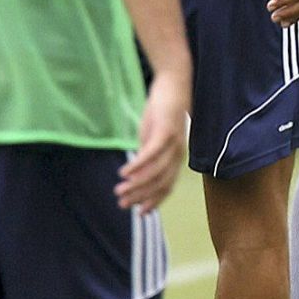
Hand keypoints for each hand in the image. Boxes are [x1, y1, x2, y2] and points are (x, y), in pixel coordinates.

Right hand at [115, 70, 188, 211]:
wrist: (173, 85)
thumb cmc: (162, 112)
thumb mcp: (152, 138)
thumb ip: (147, 156)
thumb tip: (136, 176)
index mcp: (176, 158)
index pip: (166, 186)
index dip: (154, 201)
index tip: (139, 213)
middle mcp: (178, 154)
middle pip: (160, 183)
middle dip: (141, 196)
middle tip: (122, 204)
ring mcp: (174, 144)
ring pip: (155, 172)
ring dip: (136, 184)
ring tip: (119, 191)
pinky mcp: (166, 132)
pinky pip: (151, 154)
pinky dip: (137, 165)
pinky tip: (124, 173)